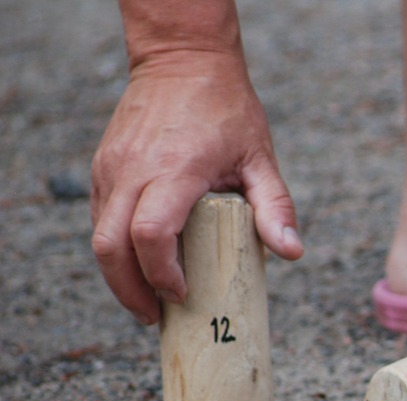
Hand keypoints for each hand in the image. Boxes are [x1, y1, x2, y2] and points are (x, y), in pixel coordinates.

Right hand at [90, 49, 302, 324]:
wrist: (183, 61)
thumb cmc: (228, 111)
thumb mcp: (261, 158)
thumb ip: (276, 207)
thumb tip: (293, 253)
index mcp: (174, 170)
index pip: (151, 234)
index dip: (161, 274)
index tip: (182, 296)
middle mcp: (133, 170)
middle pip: (111, 246)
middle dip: (130, 290)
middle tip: (155, 317)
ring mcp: (111, 168)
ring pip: (98, 235)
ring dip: (118, 275)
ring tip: (148, 300)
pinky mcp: (103, 167)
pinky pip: (98, 217)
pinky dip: (115, 248)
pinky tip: (140, 266)